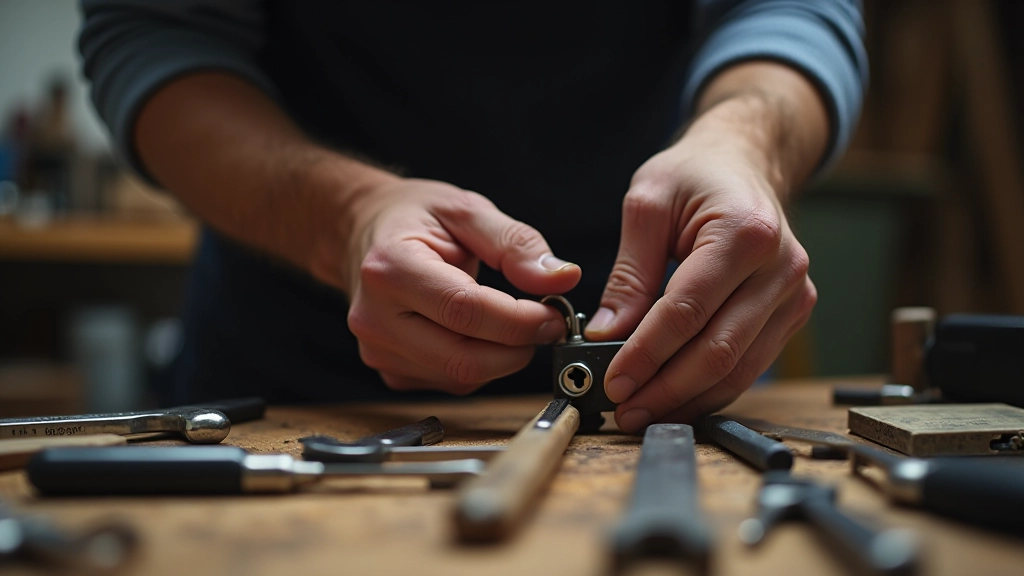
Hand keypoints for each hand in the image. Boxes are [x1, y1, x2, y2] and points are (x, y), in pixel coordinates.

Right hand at [335, 177, 580, 393]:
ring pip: (460, 377)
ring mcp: (378, 351)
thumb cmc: (416, 219)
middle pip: (462, 358)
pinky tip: (479, 333)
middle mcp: (374, 317)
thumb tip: (561, 279)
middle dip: (517, 347)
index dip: (519, 320)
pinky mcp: (390, 372)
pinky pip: (450, 383)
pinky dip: (480, 365)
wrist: (366, 233)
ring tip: (510, 320)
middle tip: (546, 324)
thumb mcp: (467, 210)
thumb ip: (515, 243)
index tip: (554, 314)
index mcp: (390, 268)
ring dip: (501, 358)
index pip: (464, 310)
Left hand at [585, 94, 818, 431]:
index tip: (613, 383)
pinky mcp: (793, 313)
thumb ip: (629, 273)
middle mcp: (781, 268)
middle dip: (666, 389)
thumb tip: (606, 336)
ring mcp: (794, 295)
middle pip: (718, 350)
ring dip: (688, 399)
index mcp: (746, 233)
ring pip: (738, 369)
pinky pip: (750, 364)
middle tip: (624, 410)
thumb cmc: (694, 176)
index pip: (688, 312)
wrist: (745, 163)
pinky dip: (711, 388)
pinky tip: (676, 399)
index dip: (647, 354)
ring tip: (643, 412)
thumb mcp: (647, 204)